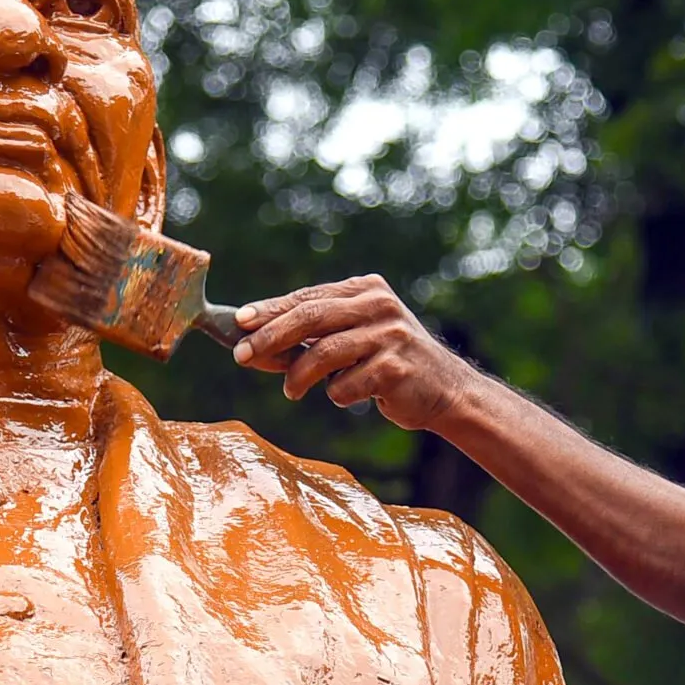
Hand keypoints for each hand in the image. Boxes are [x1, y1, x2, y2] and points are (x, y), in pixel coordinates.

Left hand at [231, 276, 480, 430]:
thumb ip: (309, 339)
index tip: (239, 323)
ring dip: (298, 376)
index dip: (270, 310)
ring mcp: (389, 334)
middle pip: (310, 317)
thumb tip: (250, 345)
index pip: (307, 298)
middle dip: (271, 337)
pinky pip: (345, 385)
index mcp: (364, 289)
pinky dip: (338, 394)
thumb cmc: (386, 364)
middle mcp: (378, 305)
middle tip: (243, 356)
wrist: (444, 390)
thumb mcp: (351, 340)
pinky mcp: (395, 367)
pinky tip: (350, 394)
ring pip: (323, 353)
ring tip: (291, 391)